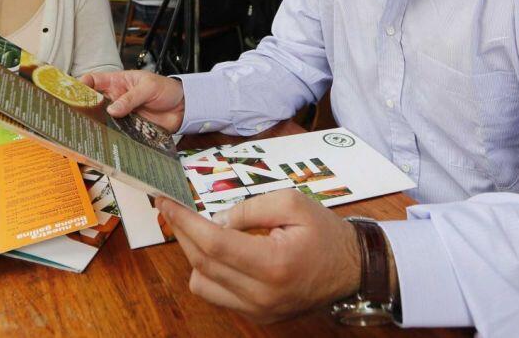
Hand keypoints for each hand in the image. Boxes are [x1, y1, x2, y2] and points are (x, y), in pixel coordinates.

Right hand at [80, 70, 184, 132]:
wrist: (183, 107)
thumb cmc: (165, 90)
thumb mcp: (149, 87)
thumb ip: (131, 98)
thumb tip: (113, 110)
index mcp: (118, 83)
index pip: (94, 81)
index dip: (82, 85)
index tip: (73, 93)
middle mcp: (116, 99)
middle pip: (94, 104)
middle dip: (84, 110)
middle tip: (76, 118)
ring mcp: (122, 115)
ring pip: (103, 121)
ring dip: (97, 127)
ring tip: (87, 134)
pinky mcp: (130, 129)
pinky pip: (117, 134)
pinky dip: (111, 138)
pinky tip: (105, 143)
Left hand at [156, 189, 360, 322]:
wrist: (352, 268)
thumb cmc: (324, 231)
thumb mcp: (292, 203)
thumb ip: (251, 208)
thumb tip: (217, 219)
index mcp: (273, 264)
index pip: (214, 244)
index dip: (185, 222)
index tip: (166, 202)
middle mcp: (262, 295)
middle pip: (202, 264)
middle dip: (182, 233)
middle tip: (172, 209)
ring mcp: (258, 311)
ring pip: (202, 285)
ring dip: (193, 255)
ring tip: (200, 230)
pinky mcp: (258, 316)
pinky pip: (218, 295)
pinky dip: (210, 272)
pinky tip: (219, 251)